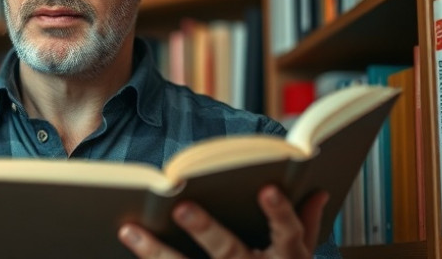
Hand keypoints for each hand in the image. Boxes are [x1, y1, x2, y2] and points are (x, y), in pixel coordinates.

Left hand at [118, 186, 328, 257]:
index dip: (279, 213)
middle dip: (205, 229)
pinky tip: (125, 251)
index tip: (267, 189)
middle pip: (228, 252)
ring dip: (156, 252)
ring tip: (129, 231)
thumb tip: (316, 190)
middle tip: (180, 207)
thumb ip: (306, 224)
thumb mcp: (301, 257)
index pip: (287, 232)